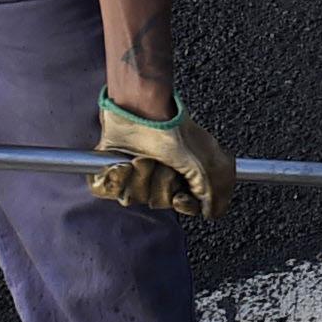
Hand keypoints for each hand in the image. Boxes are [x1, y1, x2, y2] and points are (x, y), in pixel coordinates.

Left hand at [90, 94, 235, 219]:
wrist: (140, 108)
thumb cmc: (173, 130)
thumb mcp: (208, 166)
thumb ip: (216, 195)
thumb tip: (211, 212)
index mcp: (185, 173)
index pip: (185, 206)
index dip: (183, 204)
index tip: (180, 196)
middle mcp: (160, 173)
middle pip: (158, 202)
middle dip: (160, 184)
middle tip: (165, 164)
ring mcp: (133, 171)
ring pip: (133, 196)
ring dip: (140, 176)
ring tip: (144, 156)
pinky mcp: (109, 168)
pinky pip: (105, 190)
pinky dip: (115, 177)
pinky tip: (123, 162)